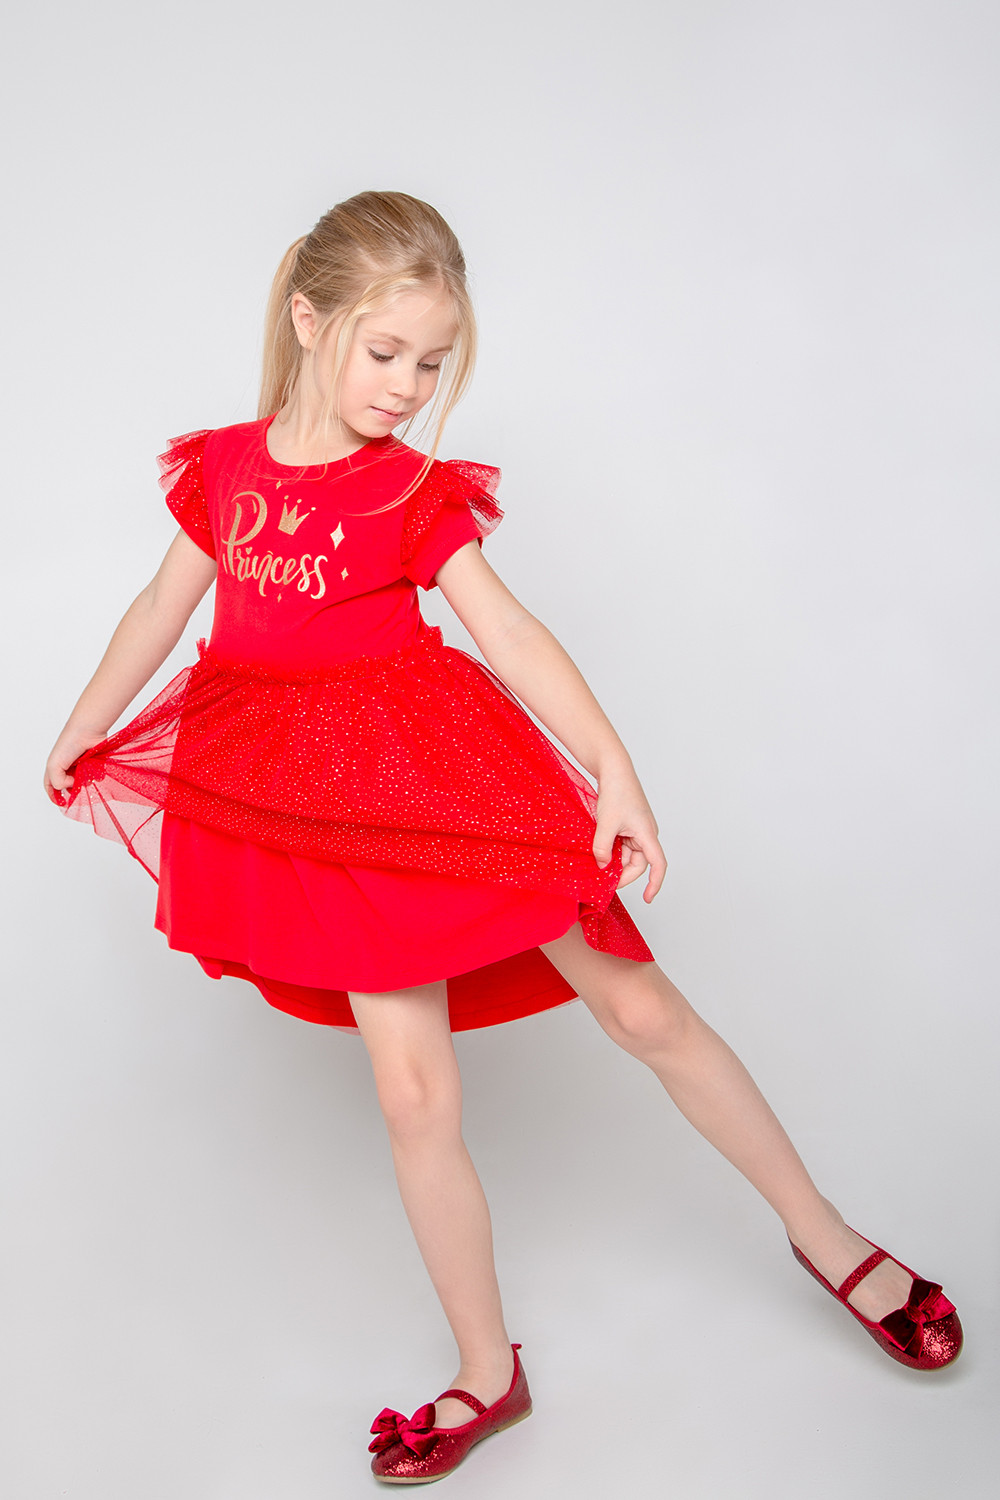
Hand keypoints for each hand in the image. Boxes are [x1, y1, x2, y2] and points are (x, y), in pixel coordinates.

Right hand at [44, 725, 107, 806]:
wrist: (87, 732)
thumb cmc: (68, 745)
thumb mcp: (54, 766)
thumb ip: (58, 782)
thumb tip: (72, 785)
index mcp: (54, 768)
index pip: (51, 786)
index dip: (54, 796)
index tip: (61, 803)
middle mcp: (67, 768)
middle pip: (69, 787)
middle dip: (73, 788)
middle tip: (77, 783)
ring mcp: (80, 766)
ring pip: (84, 783)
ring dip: (86, 780)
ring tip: (86, 768)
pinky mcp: (93, 764)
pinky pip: (95, 776)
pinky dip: (96, 774)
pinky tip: (94, 766)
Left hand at [592, 766, 667, 902]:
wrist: (614, 769)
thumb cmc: (616, 792)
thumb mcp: (605, 824)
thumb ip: (602, 849)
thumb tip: (601, 866)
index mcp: (647, 833)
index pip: (658, 865)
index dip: (654, 883)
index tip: (648, 898)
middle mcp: (646, 833)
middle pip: (638, 863)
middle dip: (621, 872)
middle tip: (603, 878)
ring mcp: (638, 829)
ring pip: (628, 854)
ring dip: (614, 860)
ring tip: (597, 860)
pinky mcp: (629, 825)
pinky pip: (622, 845)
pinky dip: (612, 850)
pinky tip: (599, 850)